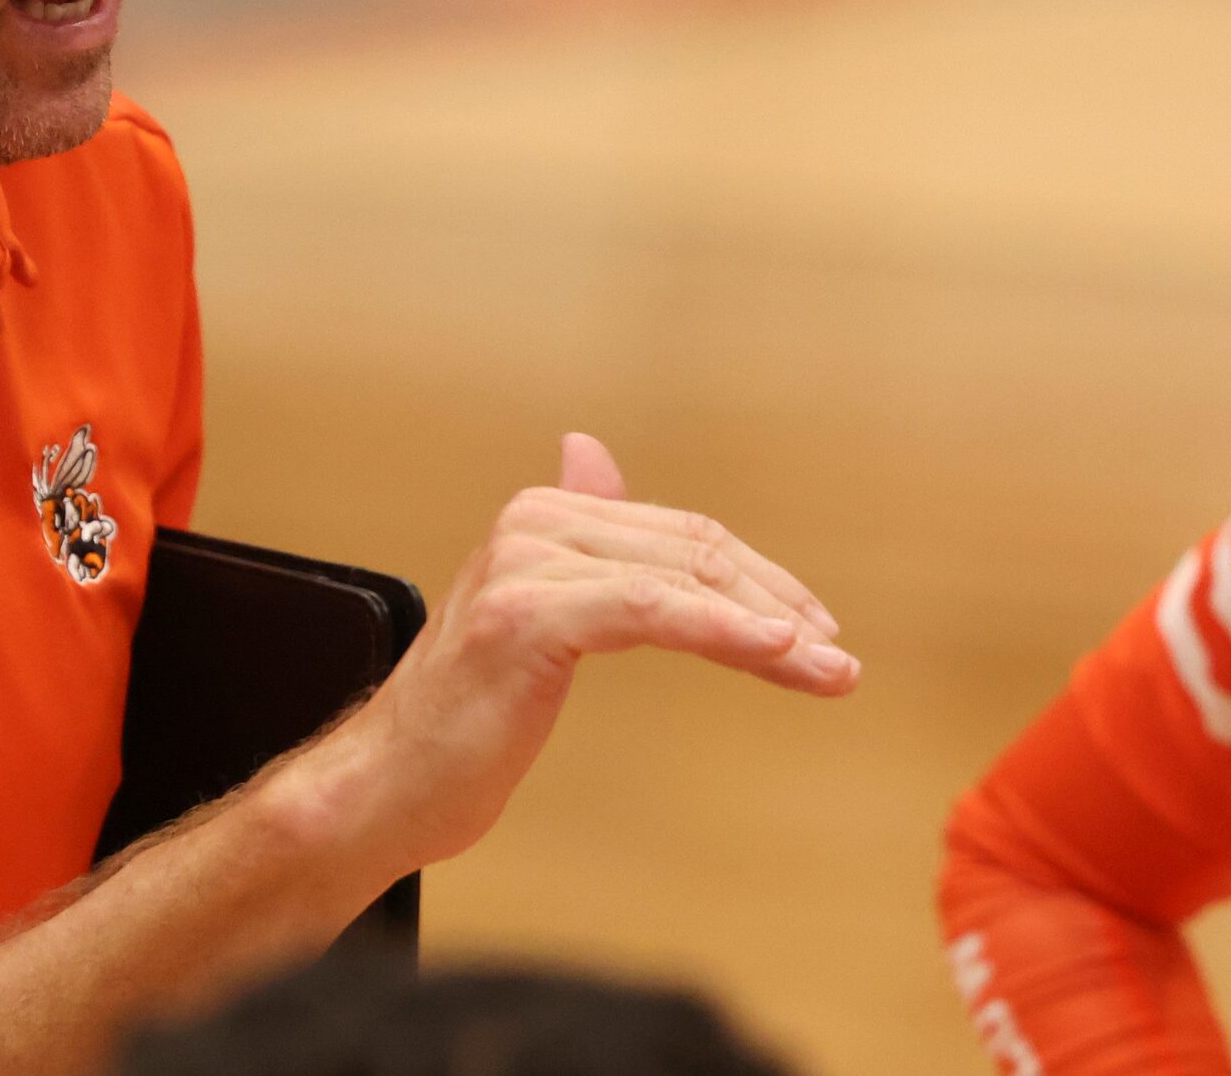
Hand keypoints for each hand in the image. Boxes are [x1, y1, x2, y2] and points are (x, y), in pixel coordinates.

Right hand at [305, 433, 857, 873]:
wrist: (391, 780)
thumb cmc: (467, 715)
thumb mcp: (532, 613)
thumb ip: (576, 540)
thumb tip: (588, 450)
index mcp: (540, 516)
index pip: (681, 534)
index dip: (759, 580)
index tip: (816, 632)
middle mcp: (532, 523)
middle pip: (692, 549)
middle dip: (779, 604)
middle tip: (839, 660)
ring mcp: (525, 563)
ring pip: (683, 579)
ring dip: (771, 629)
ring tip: (831, 671)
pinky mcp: (528, 614)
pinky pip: (652, 611)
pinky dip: (723, 629)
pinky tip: (775, 653)